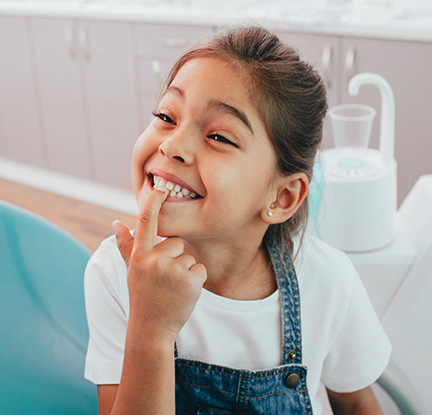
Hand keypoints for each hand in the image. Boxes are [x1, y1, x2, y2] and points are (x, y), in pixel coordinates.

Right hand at [113, 189, 206, 339]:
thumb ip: (126, 246)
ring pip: (189, 257)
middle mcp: (154, 260)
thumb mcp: (131, 271)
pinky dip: (196, 280)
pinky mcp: (191, 281)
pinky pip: (200, 269)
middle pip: (177, 242)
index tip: (160, 186)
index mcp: (139, 255)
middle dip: (175, 258)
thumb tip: (116, 222)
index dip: (153, 202)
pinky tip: (183, 293)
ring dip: (185, 271)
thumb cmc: (142, 296)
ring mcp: (173, 270)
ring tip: (172, 288)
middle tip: (164, 279)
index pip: (145, 222)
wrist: (151, 329)